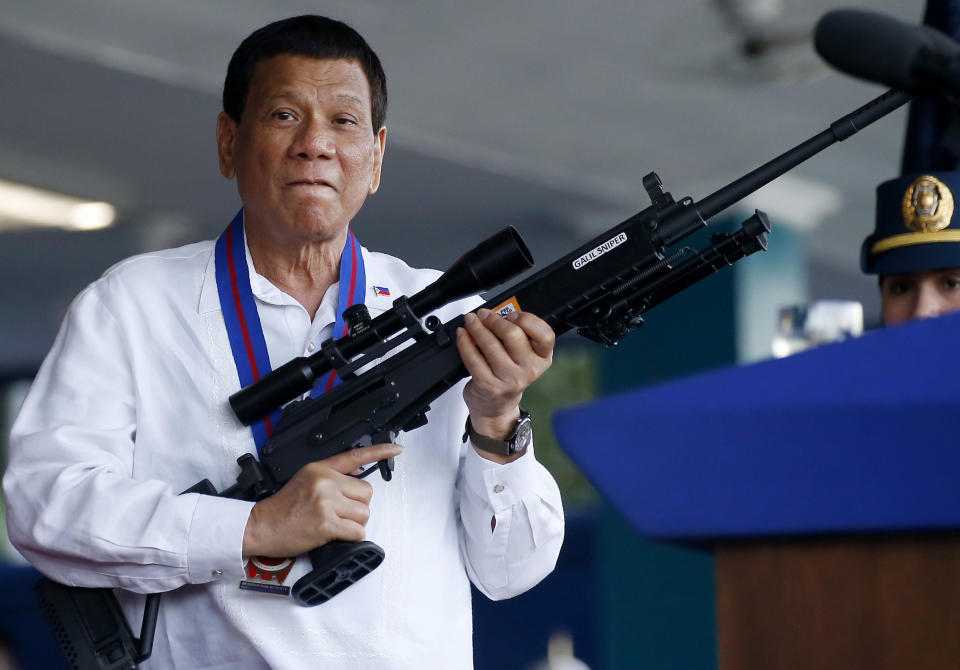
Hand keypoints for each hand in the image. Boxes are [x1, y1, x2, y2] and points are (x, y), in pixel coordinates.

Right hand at [242, 442, 401, 557]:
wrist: (261, 525)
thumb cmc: (282, 507)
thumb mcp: (305, 479)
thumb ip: (330, 477)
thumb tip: (357, 479)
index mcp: (321, 469)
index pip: (356, 456)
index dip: (380, 451)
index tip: (397, 448)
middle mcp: (326, 482)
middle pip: (366, 492)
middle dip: (357, 505)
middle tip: (339, 512)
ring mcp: (327, 502)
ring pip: (364, 513)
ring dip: (355, 522)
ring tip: (335, 523)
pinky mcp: (327, 523)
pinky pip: (357, 531)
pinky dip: (351, 536)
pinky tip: (335, 534)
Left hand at [456, 308, 554, 442]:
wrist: (496, 408)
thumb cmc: (509, 377)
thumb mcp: (523, 358)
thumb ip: (519, 336)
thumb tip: (498, 313)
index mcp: (542, 359)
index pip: (545, 335)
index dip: (528, 320)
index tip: (512, 314)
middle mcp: (529, 370)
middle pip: (513, 335)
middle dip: (494, 320)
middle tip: (483, 314)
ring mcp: (508, 380)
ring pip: (490, 344)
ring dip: (476, 327)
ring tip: (470, 321)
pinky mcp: (488, 385)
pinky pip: (473, 357)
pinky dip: (464, 342)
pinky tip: (462, 335)